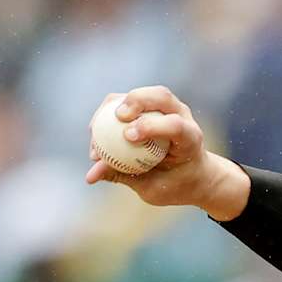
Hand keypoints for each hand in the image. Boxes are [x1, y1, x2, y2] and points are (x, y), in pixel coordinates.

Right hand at [84, 86, 248, 219]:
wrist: (191, 176)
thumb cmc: (174, 185)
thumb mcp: (153, 188)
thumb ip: (125, 176)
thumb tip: (91, 176)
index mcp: (191, 139)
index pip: (175, 125)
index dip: (150, 126)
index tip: (128, 136)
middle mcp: (183, 117)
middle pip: (160, 96)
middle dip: (135, 100)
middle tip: (116, 117)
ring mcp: (169, 108)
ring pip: (143, 93)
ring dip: (115, 105)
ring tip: (95, 128)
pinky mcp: (152, 106)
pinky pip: (127, 100)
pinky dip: (109, 111)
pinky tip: (95, 130)